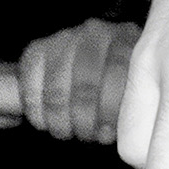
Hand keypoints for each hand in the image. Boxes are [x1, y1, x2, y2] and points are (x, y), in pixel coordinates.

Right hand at [17, 18, 139, 145]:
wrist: (94, 66)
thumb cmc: (124, 85)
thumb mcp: (138, 90)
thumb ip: (134, 102)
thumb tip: (125, 130)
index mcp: (129, 39)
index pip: (118, 73)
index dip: (110, 110)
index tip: (107, 134)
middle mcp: (97, 32)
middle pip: (85, 83)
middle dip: (84, 119)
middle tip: (86, 136)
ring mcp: (65, 37)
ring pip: (57, 87)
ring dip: (59, 119)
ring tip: (67, 132)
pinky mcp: (37, 48)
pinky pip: (30, 82)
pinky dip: (35, 108)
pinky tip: (45, 123)